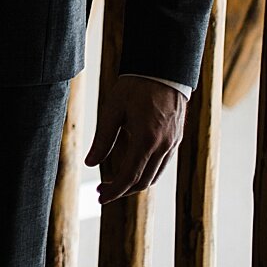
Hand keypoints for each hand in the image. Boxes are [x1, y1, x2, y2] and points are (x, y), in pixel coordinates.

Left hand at [84, 76, 185, 203]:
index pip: (129, 177)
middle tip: (103, 192)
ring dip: (135, 183)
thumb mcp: (112, 110)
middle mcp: (163, 146)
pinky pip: (162, 165)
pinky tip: (132, 167)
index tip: (100, 197)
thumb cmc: (135, 87)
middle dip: (122, 190)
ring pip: (155, 176)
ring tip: (114, 182)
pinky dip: (147, 172)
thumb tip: (90, 163)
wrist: (163, 70)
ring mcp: (172, 144)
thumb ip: (102, 139)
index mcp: (146, 140)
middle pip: (144, 182)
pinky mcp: (176, 140)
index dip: (114, 191)